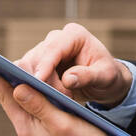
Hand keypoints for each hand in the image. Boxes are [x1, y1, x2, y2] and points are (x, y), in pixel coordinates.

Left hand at [0, 62, 115, 135]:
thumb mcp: (63, 122)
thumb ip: (40, 106)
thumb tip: (17, 89)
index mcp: (29, 129)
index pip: (7, 98)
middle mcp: (28, 135)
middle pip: (12, 102)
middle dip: (4, 81)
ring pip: (24, 108)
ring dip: (19, 90)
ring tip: (12, 72)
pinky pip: (35, 115)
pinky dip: (33, 101)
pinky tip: (37, 93)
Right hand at [14, 22, 132, 107]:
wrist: (104, 81)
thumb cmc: (108, 76)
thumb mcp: (105, 76)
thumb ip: (88, 76)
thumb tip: (67, 80)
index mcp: (74, 35)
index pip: (54, 48)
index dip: (45, 64)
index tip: (38, 81)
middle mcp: (56, 39)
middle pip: (37, 56)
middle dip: (40, 79)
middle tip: (54, 99)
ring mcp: (45, 51)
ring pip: (28, 66)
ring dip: (35, 85)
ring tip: (54, 101)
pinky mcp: (38, 64)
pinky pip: (27, 74)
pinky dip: (30, 87)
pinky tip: (39, 99)